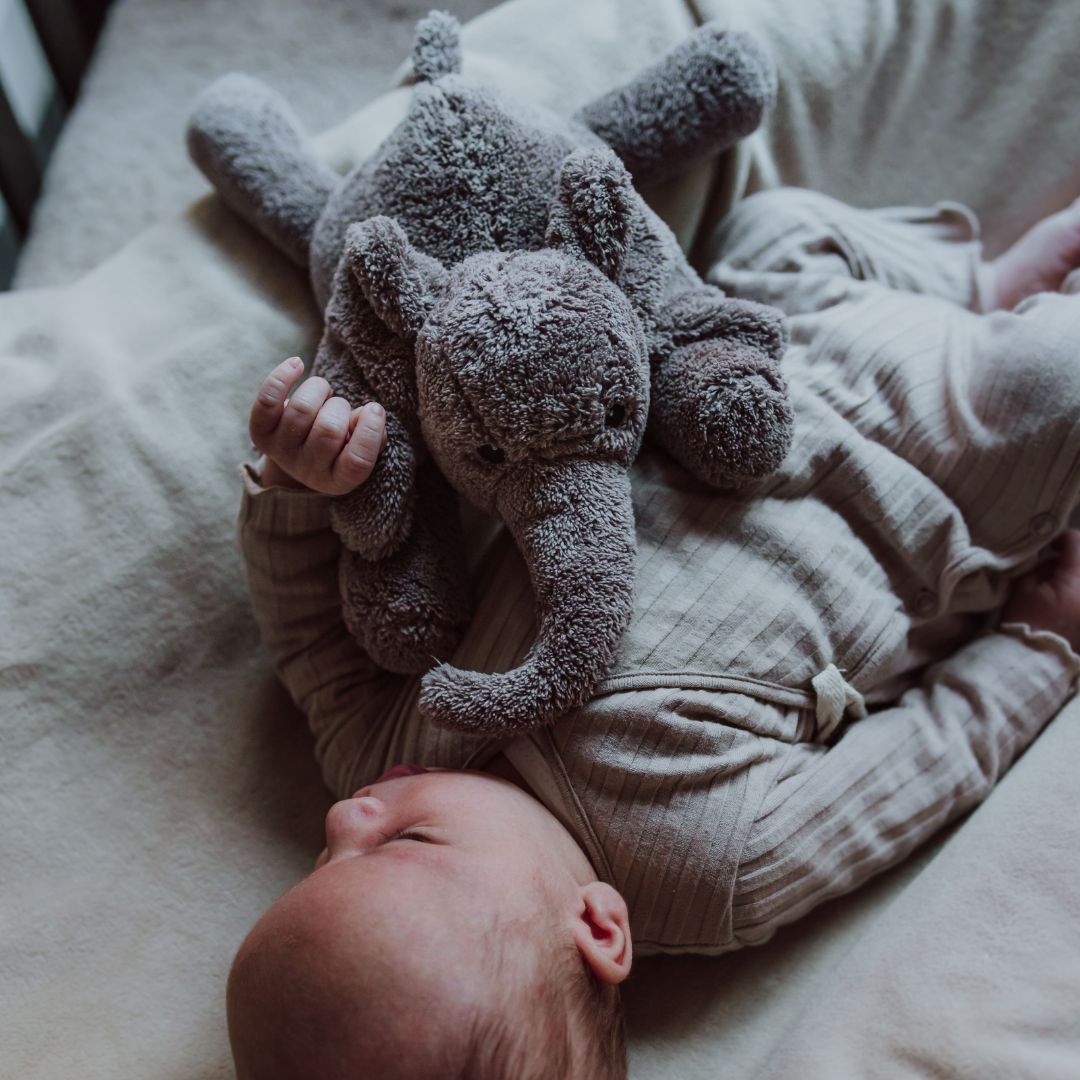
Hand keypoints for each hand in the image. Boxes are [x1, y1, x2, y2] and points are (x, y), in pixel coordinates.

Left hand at [249, 357, 386, 493]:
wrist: (301, 454)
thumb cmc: (341, 446)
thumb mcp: (361, 446)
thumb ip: (373, 434)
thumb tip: (367, 412)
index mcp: (339, 480)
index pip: (358, 461)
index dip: (369, 430)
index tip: (375, 408)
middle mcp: (307, 471)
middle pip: (328, 430)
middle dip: (341, 407)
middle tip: (340, 407)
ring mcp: (282, 452)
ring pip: (302, 409)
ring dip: (319, 389)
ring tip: (323, 395)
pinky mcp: (260, 433)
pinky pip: (268, 400)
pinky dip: (282, 377)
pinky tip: (297, 364)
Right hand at [1003, 530, 1079, 650]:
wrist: (1036, 661)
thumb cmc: (1026, 622)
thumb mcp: (1024, 588)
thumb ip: (1041, 567)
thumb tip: (1052, 558)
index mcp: (1076, 580)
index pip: (1075, 542)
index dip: (1060, 538)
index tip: (1048, 545)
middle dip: (1072, 556)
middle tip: (1056, 560)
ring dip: (1075, 574)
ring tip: (1060, 580)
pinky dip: (1075, 590)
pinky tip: (1066, 597)